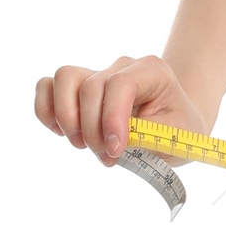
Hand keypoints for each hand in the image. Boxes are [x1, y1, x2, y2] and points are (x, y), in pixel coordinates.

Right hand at [34, 54, 206, 166]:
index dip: (112, 118)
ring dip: (67, 118)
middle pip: (91, 87)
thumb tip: (109, 143)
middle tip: (108, 158)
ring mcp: (97, 73)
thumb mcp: (175, 138)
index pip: (121, 84)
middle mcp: (122, 66)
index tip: (115, 150)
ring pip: (64, 78)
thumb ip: (143, 138)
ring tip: (83, 144)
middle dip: (93, 130)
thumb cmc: (178, 129)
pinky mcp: (78, 87)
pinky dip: (47, 112)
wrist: (176, 122)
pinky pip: (47, 87)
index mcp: (152, 71)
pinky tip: (63, 133)